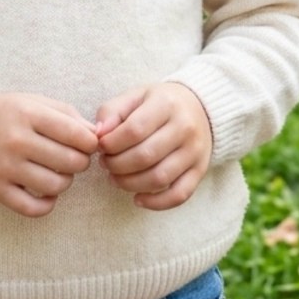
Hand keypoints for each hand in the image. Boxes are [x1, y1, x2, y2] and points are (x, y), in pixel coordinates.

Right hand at [0, 93, 98, 217]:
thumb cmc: (6, 114)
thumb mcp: (33, 102)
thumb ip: (67, 115)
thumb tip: (96, 135)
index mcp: (28, 114)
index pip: (76, 134)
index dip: (90, 142)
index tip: (88, 144)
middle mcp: (16, 141)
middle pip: (70, 161)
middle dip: (80, 161)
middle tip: (74, 157)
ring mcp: (5, 167)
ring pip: (56, 185)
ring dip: (65, 181)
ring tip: (59, 172)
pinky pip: (33, 208)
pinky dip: (48, 204)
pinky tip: (48, 192)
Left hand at [95, 83, 211, 210]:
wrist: (199, 107)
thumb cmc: (159, 103)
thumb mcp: (136, 96)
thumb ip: (113, 111)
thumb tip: (98, 134)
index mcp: (166, 104)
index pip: (134, 130)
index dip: (112, 143)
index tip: (100, 146)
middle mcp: (184, 128)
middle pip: (145, 156)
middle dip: (117, 165)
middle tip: (105, 163)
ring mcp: (194, 151)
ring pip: (159, 178)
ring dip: (130, 184)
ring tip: (115, 178)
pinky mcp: (199, 170)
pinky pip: (179, 195)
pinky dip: (156, 203)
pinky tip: (137, 199)